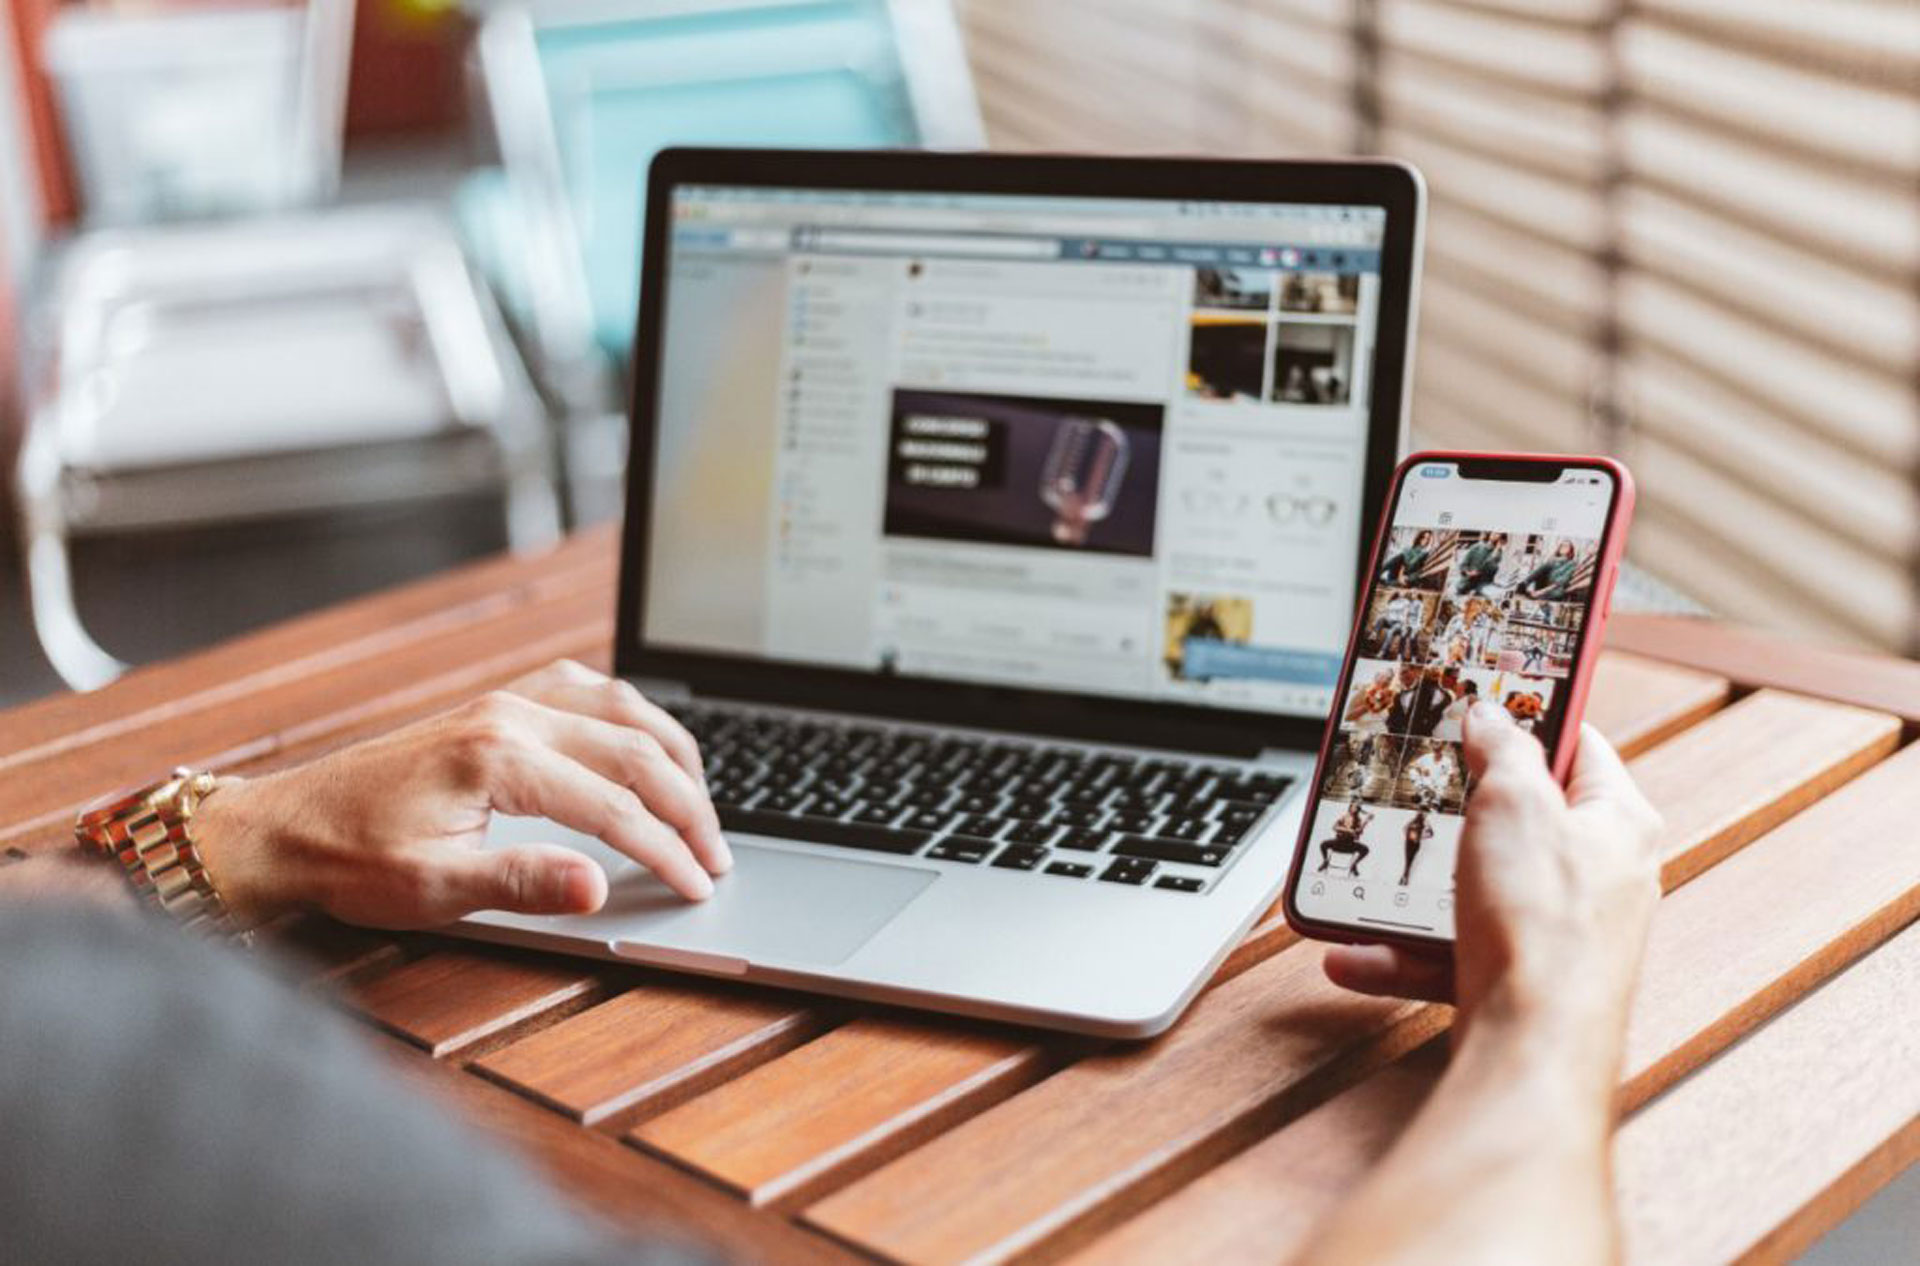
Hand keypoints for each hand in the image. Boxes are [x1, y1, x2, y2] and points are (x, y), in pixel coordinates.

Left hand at [190, 660, 731, 929]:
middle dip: (688, 807)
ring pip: (622, 708)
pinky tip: (643, 743)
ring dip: (672, 752)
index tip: (697, 888)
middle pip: (635, 752)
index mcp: (498, 759)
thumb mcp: (434, 890)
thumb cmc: (348, 861)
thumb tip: (600, 886)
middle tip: (717, 857)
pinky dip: (632, 716)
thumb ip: (524, 884)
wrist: (281, 828)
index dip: (666, 851)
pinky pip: (587, 689)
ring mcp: (504, 702)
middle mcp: (510, 715)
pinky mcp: (495, 706)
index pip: (615, 808)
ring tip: (701, 803)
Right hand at [1323, 702, 1661, 1047]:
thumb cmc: (1544, 927)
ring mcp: (1559, 932)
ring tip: (1368, 876)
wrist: (1533, 1047)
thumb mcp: (1514, 803)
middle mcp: (1599, 878)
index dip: (1529, 719)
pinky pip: (1451, 951)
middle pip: (1519, 820)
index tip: (1483, 705)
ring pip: (1476, 890)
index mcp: (1619, 822)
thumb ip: (1502, 750)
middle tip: (1417, 785)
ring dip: (1414, 887)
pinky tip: (1356, 951)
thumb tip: (1492, 719)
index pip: (1578, 745)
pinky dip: (1400, 951)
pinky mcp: (1520, 978)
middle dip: (1456, 808)